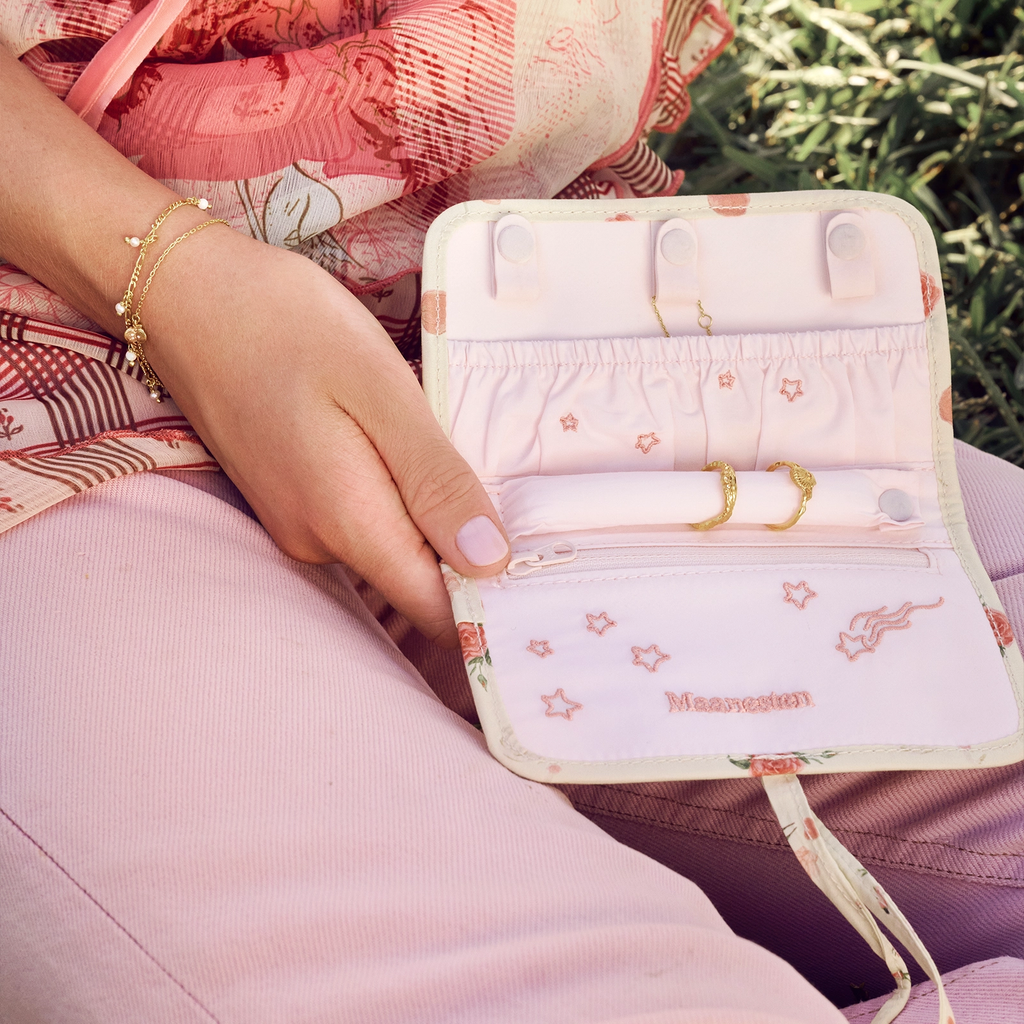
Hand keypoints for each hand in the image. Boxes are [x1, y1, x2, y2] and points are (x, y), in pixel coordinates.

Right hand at [143, 228, 508, 646]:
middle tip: (527, 505)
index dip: (492, 603)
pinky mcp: (292, 501)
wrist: (188, 297)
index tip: (544, 569)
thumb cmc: (286, 326)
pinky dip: (401, 504)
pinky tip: (416, 458)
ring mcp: (300, 525)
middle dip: (472, 559)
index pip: (436, 609)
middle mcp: (319, 543)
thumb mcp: (380, 392)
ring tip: (476, 469)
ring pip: (392, 553)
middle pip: (417, 585)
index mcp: (348, 521)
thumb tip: (489, 561)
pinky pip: (364, 525)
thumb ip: (434, 482)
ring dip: (436, 526)